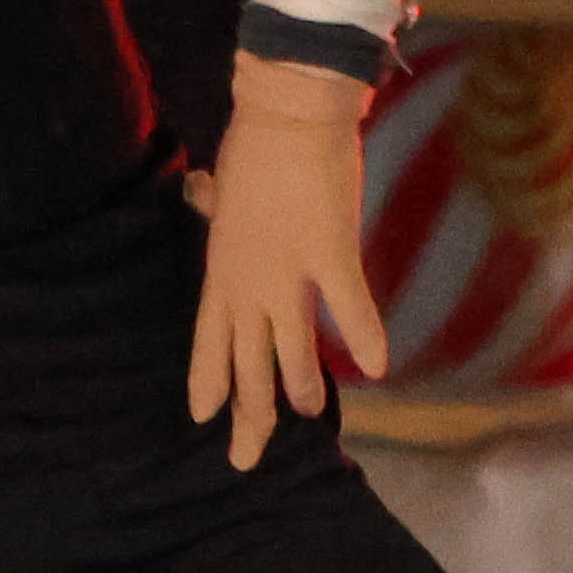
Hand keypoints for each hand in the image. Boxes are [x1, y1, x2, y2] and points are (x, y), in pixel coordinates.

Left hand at [187, 60, 384, 467]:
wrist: (285, 114)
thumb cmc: (254, 146)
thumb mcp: (221, 186)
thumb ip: (212, 202)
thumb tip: (196, 190)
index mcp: (222, 270)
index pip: (208, 340)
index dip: (208, 381)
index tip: (203, 418)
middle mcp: (247, 283)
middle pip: (245, 362)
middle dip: (248, 415)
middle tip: (245, 459)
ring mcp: (286, 272)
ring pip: (290, 348)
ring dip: (301, 385)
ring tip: (309, 415)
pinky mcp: (329, 253)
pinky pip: (346, 305)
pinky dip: (362, 335)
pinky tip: (377, 368)